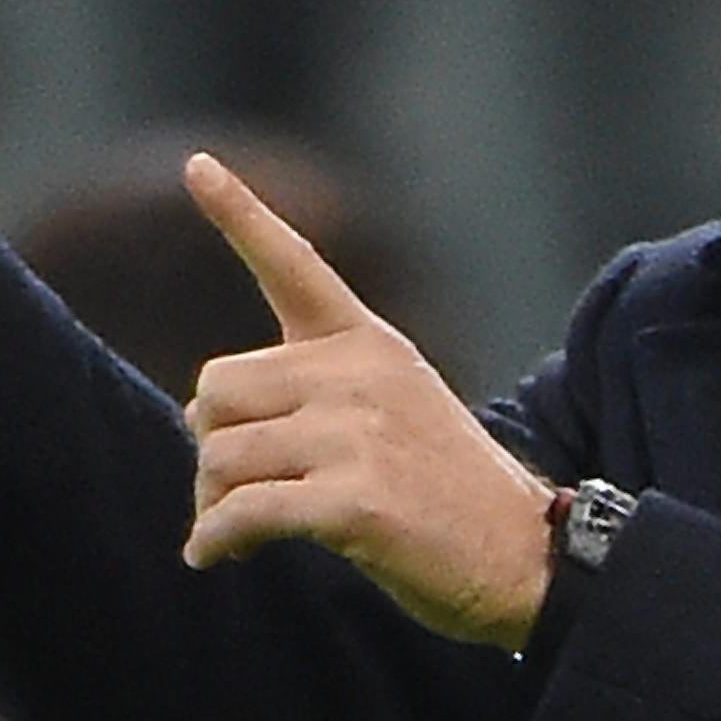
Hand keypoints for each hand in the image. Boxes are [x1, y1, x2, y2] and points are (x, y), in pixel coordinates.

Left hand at [180, 153, 557, 652]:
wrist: (524, 554)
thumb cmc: (445, 492)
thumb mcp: (393, 410)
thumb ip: (312, 395)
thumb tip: (200, 421)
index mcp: (369, 342)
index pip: (295, 263)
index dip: (239, 214)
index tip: (196, 164)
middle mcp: (360, 374)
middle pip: (217, 388)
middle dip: (212, 443)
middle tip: (229, 489)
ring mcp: (358, 434)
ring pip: (219, 455)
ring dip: (210, 503)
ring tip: (230, 530)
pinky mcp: (354, 500)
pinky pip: (242, 512)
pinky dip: (216, 540)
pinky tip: (214, 556)